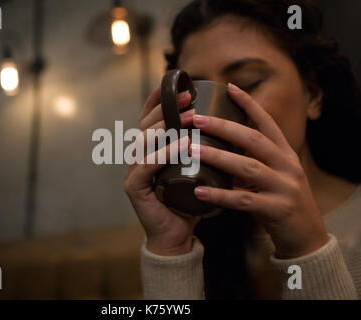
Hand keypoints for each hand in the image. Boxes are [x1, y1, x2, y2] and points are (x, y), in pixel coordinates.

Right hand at [124, 84, 200, 255]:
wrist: (177, 234)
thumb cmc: (190, 200)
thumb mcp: (197, 167)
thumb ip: (201, 148)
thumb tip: (227, 124)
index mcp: (151, 150)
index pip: (150, 118)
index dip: (160, 99)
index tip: (180, 84)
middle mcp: (138, 156)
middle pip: (146, 124)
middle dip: (167, 107)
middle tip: (190, 98)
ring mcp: (134, 171)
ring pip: (144, 140)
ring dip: (168, 127)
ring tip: (191, 118)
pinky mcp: (135, 188)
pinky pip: (147, 166)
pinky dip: (165, 154)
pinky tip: (184, 145)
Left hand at [192, 83, 328, 258]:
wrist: (307, 237)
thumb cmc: (283, 202)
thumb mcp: (274, 175)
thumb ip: (253, 161)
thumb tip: (220, 146)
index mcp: (285, 154)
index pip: (267, 122)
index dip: (249, 104)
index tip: (229, 87)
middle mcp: (287, 165)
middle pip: (253, 139)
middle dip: (224, 126)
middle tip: (196, 119)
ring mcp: (284, 187)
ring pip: (247, 167)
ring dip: (217, 156)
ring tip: (191, 150)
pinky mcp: (277, 209)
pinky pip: (243, 200)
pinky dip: (220, 195)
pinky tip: (199, 192)